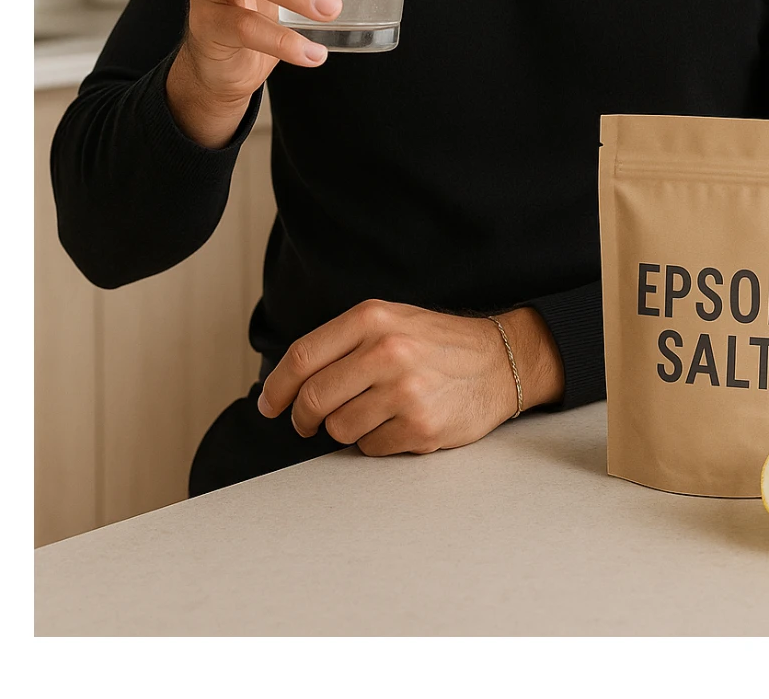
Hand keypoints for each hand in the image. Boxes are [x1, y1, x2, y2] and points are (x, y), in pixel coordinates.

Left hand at [257, 300, 563, 455]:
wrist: (499, 360)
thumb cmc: (437, 343)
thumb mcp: (390, 321)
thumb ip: (342, 343)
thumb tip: (286, 385)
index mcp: (372, 319)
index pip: (302, 357)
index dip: (277, 387)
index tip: (269, 404)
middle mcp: (386, 352)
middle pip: (313, 399)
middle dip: (303, 418)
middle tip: (307, 423)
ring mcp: (404, 392)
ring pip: (339, 429)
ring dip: (347, 428)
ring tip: (375, 412)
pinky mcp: (420, 427)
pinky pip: (371, 448)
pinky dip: (377, 442)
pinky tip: (399, 423)